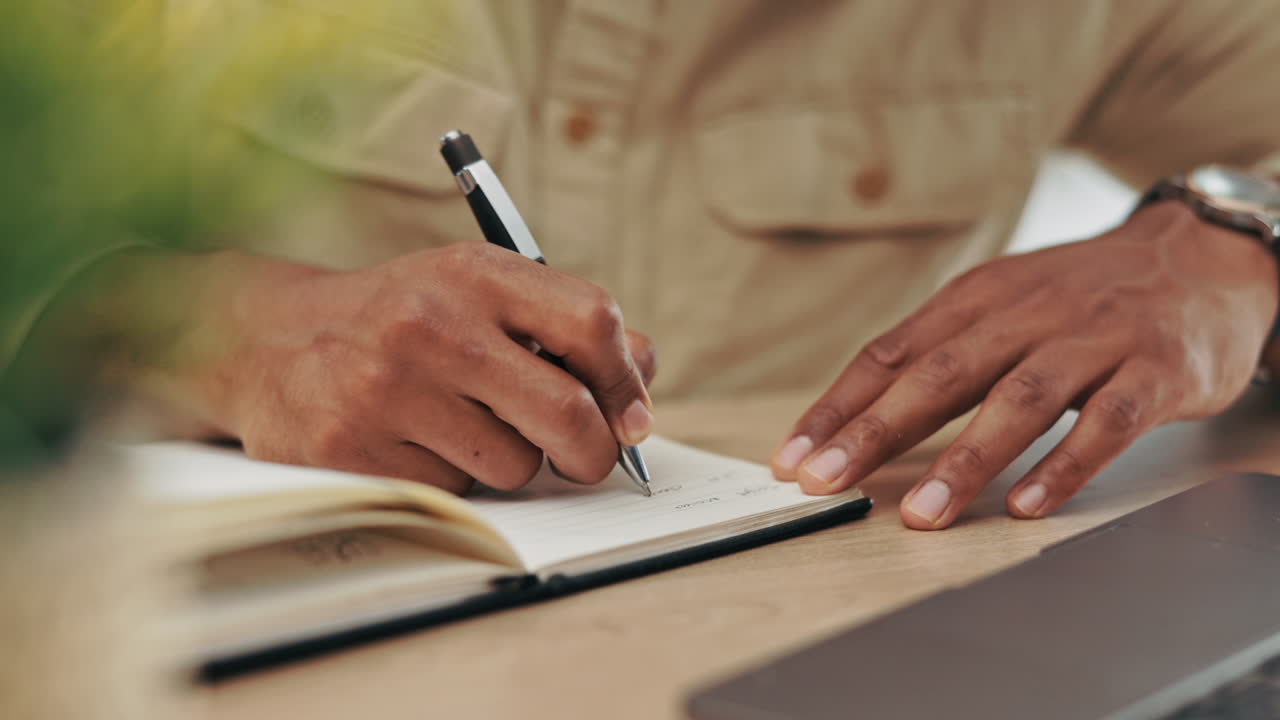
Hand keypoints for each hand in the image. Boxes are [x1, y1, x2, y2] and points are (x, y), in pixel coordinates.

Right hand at [175, 243, 656, 492]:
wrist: (266, 337)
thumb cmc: (399, 318)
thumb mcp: (474, 292)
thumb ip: (561, 327)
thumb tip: (640, 391)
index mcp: (475, 274)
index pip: (591, 322)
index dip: (627, 379)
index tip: (631, 414)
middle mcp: (434, 325)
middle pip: (567, 414)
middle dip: (593, 452)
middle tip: (587, 457)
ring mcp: (389, 388)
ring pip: (513, 465)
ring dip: (507, 460)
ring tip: (460, 423)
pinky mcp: (354, 447)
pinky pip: (453, 490)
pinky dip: (450, 478)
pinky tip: (412, 441)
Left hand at [771, 202, 1278, 528]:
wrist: (1201, 256)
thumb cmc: (1080, 295)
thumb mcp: (1001, 303)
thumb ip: (939, 352)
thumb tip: (854, 417)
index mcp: (976, 297)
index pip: (890, 353)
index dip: (837, 407)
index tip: (791, 457)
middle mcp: (1026, 312)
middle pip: (940, 374)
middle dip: (875, 432)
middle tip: (826, 481)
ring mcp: (1093, 338)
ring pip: (1019, 400)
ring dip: (964, 461)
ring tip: (920, 515)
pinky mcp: (1155, 369)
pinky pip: (1106, 423)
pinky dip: (1064, 465)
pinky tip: (1025, 505)